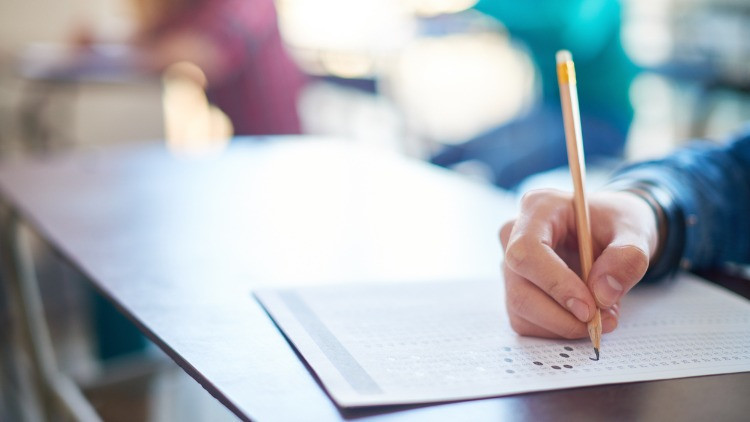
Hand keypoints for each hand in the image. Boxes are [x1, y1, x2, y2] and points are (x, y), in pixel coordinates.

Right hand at [499, 189, 658, 337]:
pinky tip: (583, 315)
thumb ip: (627, 256)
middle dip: (561, 315)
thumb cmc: (617, 223)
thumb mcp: (635, 229)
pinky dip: (559, 329)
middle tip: (602, 321)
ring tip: (602, 315)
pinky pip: (527, 322)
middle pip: (519, 287)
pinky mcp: (515, 289)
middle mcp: (514, 235)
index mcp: (538, 208)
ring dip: (564, 325)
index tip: (589, 308)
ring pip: (521, 309)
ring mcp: (511, 265)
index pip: (527, 250)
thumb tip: (603, 294)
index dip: (555, 283)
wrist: (612, 231)